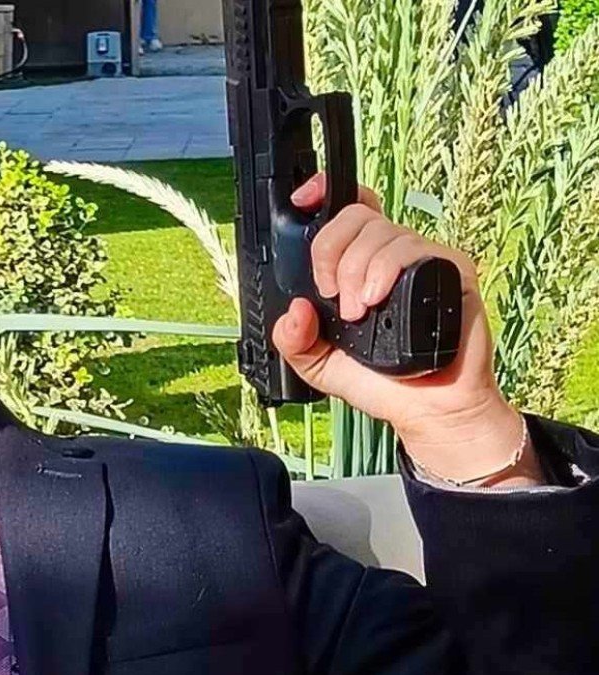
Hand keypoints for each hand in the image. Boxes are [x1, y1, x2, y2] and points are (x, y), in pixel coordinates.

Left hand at [271, 174, 537, 485]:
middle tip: (332, 296)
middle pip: (354, 216)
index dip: (322, 195)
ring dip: (356, 271)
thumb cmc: (381, 382)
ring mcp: (422, 260)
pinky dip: (386, 270)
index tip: (302, 202)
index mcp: (359, 266)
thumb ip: (293, 340)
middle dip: (330, 252)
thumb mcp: (317, 364)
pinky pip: (413, 249)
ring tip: (358, 312)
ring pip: (380, 232)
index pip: (345, 212)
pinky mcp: (451, 269)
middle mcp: (390, 256)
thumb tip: (293, 311)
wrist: (427, 409)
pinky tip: (377, 299)